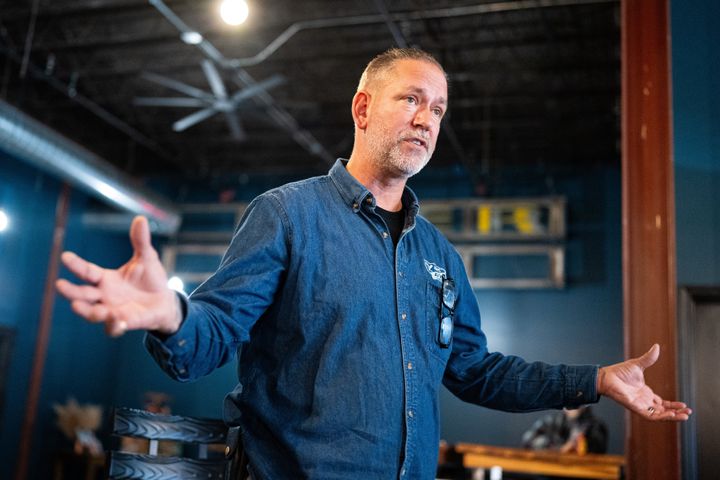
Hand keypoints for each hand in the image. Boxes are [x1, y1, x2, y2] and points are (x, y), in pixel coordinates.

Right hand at [56, 216, 180, 336]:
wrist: (165, 301)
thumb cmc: (151, 279)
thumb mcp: (147, 258)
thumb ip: (140, 241)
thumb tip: (141, 219)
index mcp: (106, 279)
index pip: (87, 271)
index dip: (76, 265)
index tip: (65, 256)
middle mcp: (105, 295)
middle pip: (82, 294)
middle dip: (70, 291)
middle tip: (60, 285)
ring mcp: (113, 310)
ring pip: (93, 314)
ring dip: (88, 311)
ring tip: (83, 307)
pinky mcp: (125, 322)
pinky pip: (115, 328)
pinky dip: (114, 326)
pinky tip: (117, 322)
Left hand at [597, 344, 691, 420]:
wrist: (606, 376)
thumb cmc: (619, 372)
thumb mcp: (638, 365)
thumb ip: (649, 358)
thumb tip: (657, 346)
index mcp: (646, 394)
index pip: (663, 404)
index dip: (674, 406)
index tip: (684, 405)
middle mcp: (644, 401)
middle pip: (664, 411)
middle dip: (677, 413)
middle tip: (688, 412)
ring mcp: (640, 406)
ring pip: (659, 416)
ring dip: (672, 417)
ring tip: (685, 416)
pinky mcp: (636, 408)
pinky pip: (651, 416)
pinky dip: (662, 417)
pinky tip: (672, 415)